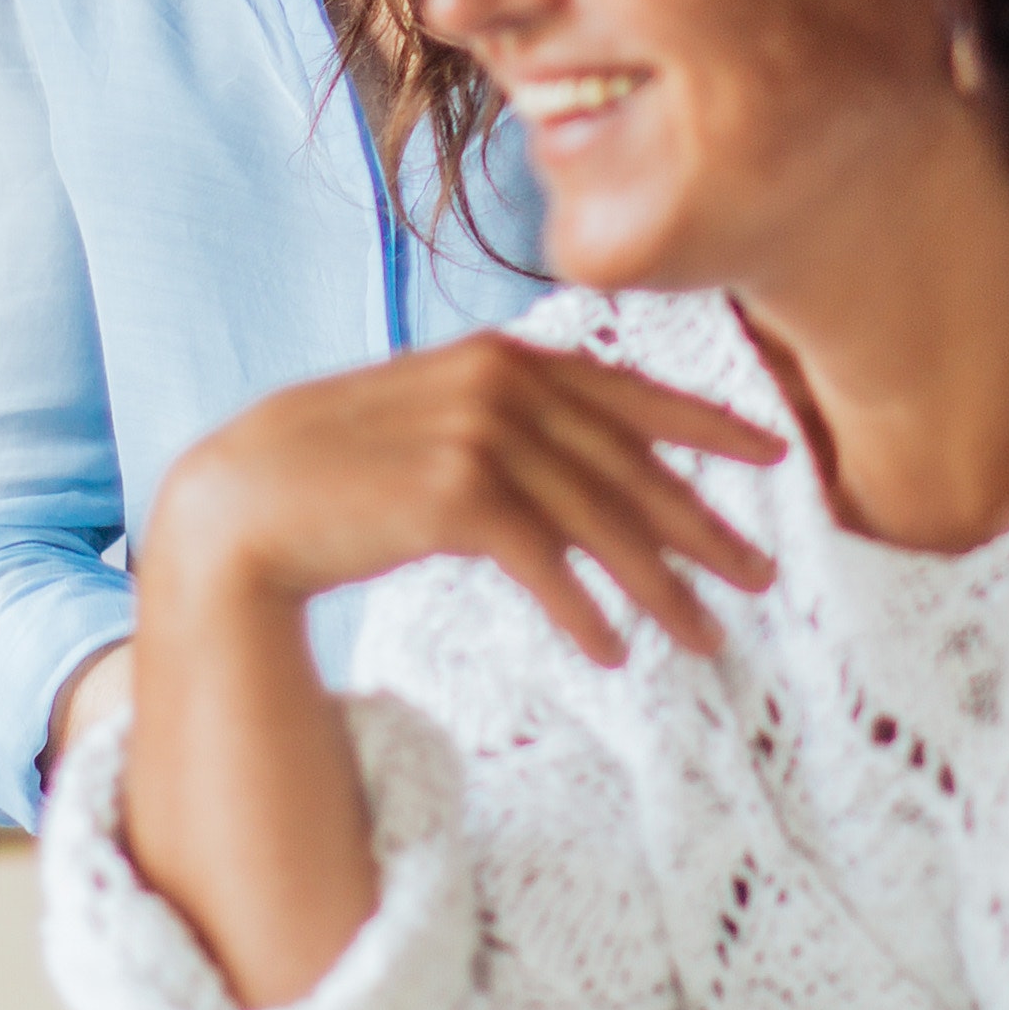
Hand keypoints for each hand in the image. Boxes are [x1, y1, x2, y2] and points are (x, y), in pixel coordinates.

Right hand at [143, 334, 784, 663]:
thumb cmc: (332, 472)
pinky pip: (546, 563)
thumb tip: (581, 465)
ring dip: (659, 587)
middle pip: (629, 465)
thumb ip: (504, 425)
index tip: (771, 454)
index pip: (627, 391)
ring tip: (707, 636)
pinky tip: (613, 653)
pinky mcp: (454, 495)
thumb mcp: (432, 423)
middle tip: (761, 575)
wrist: (238, 500)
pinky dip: (585, 611)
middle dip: (702, 525)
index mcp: (502, 357)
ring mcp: (479, 435)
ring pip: (601, 521)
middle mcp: (500, 384)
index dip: (705, 425)